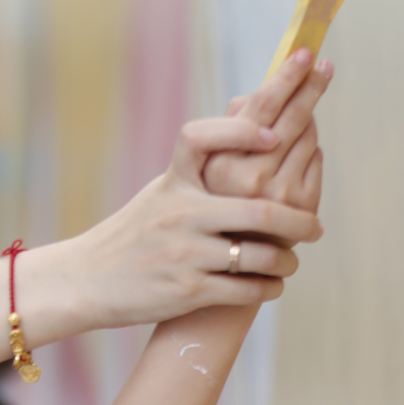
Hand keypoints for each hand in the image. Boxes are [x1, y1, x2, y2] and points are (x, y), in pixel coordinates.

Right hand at [28, 73, 323, 332]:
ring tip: (291, 262)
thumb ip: (201, 164)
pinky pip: (246, 290)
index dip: (242, 132)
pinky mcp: (187, 291)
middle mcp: (180, 214)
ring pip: (260, 257)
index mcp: (175, 183)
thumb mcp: (161, 192)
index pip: (202, 138)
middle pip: (258, 211)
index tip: (275, 135)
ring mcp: (184, 254)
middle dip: (299, 222)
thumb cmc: (134, 233)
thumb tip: (248, 113)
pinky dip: (268, 288)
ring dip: (286, 262)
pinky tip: (272, 285)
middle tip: (315, 228)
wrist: (88, 280)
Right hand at [204, 51, 328, 214]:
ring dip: (307, 122)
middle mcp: (251, 180)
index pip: (261, 106)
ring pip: (309, 136)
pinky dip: (309, 152)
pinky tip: (294, 158)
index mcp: (221, 162)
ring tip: (296, 120)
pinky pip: (316, 159)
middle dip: (311, 87)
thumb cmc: (213, 199)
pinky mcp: (302, 210)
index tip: (304, 54)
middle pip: (294, 117)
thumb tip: (266, 89)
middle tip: (323, 66)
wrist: (222, 256)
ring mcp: (280, 197)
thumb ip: (233, 125)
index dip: (286, 77)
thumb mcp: (207, 162)